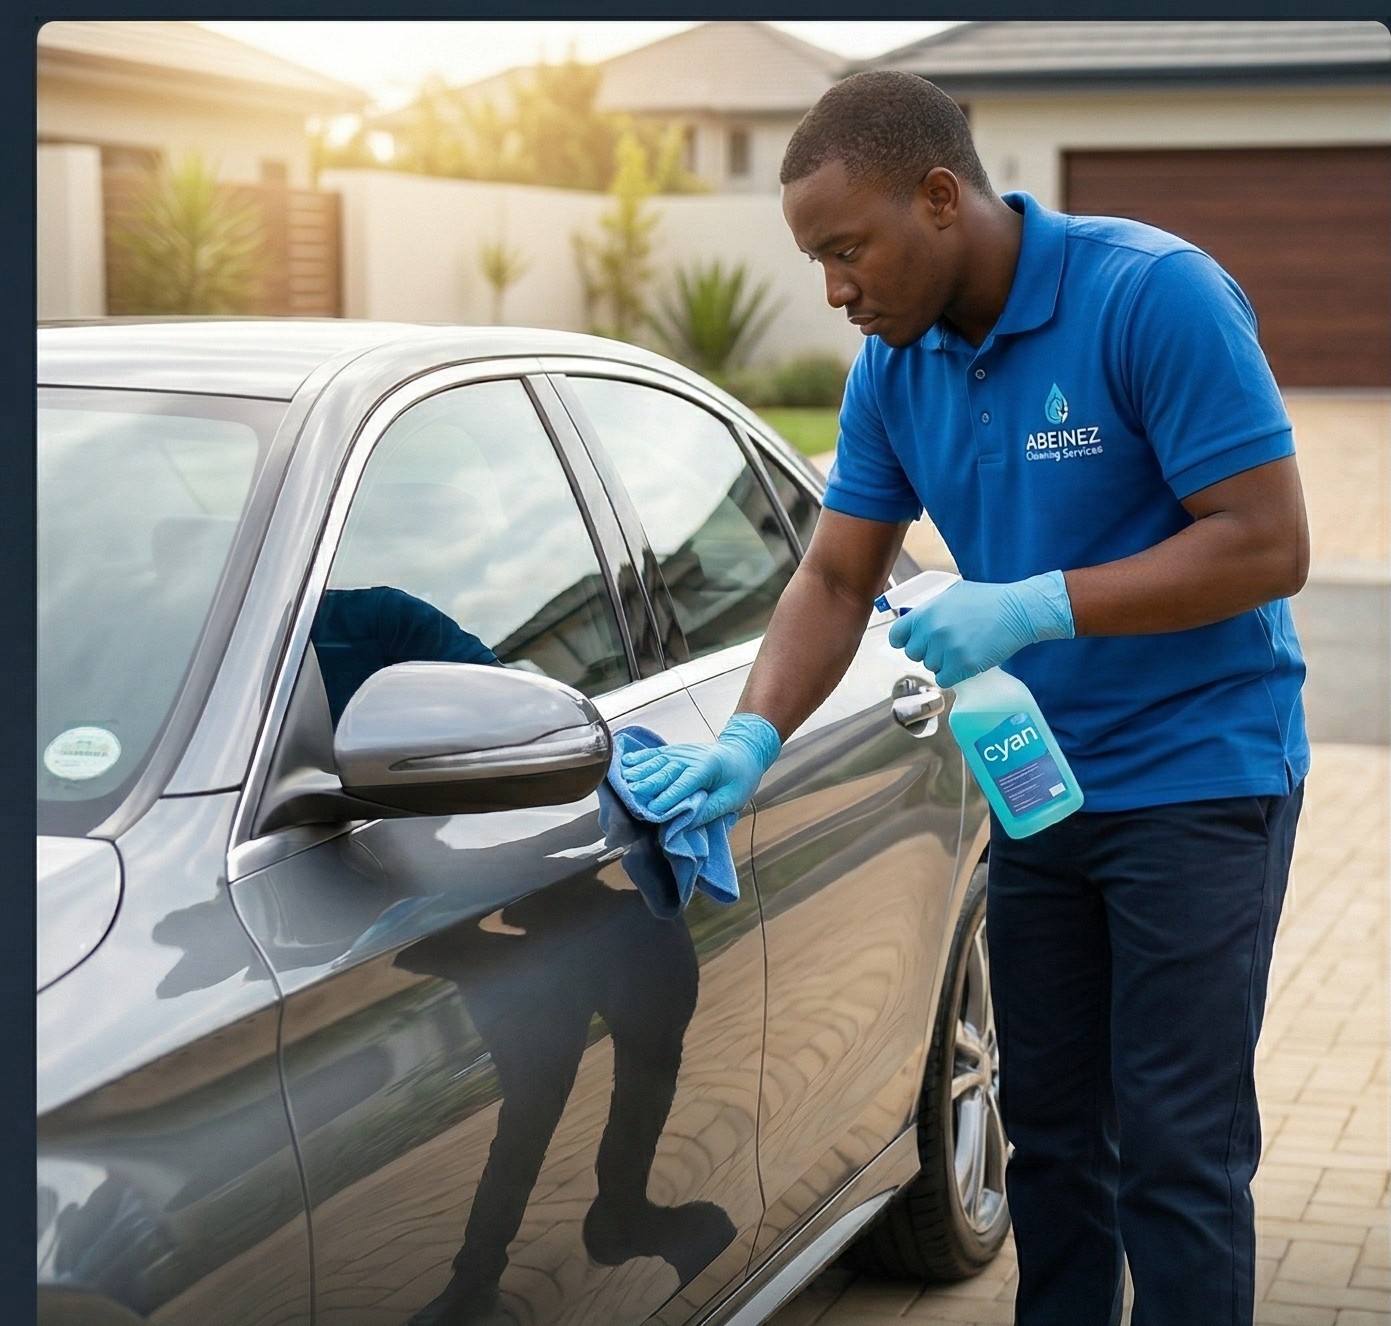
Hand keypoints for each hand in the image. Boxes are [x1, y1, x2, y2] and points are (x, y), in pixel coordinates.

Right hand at [620, 712, 781, 824]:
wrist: (744, 751)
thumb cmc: (740, 776)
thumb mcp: (732, 798)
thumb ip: (709, 810)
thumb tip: (684, 824)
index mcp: (709, 768)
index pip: (686, 783)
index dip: (670, 797)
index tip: (654, 810)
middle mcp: (692, 757)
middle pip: (667, 770)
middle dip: (648, 783)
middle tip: (631, 795)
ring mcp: (682, 752)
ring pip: (657, 760)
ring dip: (640, 770)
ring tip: (624, 779)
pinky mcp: (675, 751)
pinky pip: (655, 753)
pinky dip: (640, 758)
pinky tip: (626, 763)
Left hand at [887, 571, 1072, 687]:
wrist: (1017, 611)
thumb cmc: (987, 600)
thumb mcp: (952, 595)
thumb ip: (930, 610)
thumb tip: (913, 623)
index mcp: (926, 613)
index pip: (896, 635)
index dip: (903, 642)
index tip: (912, 643)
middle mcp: (932, 631)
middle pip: (914, 654)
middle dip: (928, 652)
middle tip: (948, 645)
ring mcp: (946, 649)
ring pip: (931, 667)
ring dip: (944, 663)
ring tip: (963, 648)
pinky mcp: (962, 665)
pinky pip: (944, 679)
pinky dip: (953, 675)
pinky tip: (966, 663)